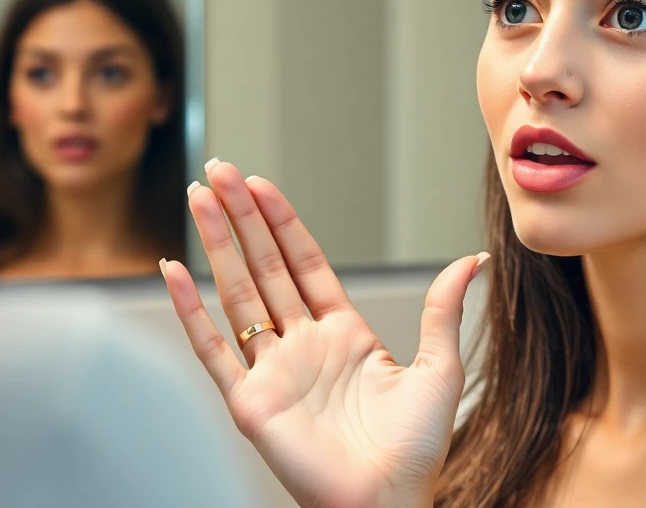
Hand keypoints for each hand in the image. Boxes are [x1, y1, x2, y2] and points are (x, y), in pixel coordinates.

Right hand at [162, 159, 487, 507]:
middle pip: (263, 266)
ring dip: (216, 245)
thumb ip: (444, 310)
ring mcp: (272, 371)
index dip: (282, 221)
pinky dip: (188, 311)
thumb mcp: (439, 368)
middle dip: (240, 218)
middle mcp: (302, 346)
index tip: (261, 184)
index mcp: (344, 333)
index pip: (303, 262)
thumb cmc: (416, 452)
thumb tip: (473, 259)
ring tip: (198, 199)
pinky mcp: (249, 402)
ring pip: (236, 294)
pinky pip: (211, 349)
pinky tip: (172, 271)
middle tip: (218, 171)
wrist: (389, 504)